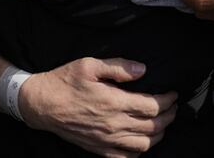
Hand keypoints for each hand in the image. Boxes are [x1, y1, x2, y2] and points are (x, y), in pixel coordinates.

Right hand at [19, 57, 177, 156]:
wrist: (41, 104)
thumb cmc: (64, 81)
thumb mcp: (89, 65)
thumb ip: (118, 66)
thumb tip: (142, 69)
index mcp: (114, 102)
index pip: (152, 106)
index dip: (167, 100)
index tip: (173, 94)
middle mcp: (113, 124)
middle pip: (153, 126)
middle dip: (169, 116)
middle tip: (173, 107)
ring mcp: (106, 140)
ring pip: (144, 144)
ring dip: (159, 134)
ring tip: (163, 123)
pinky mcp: (98, 149)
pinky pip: (126, 157)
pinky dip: (140, 151)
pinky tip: (142, 141)